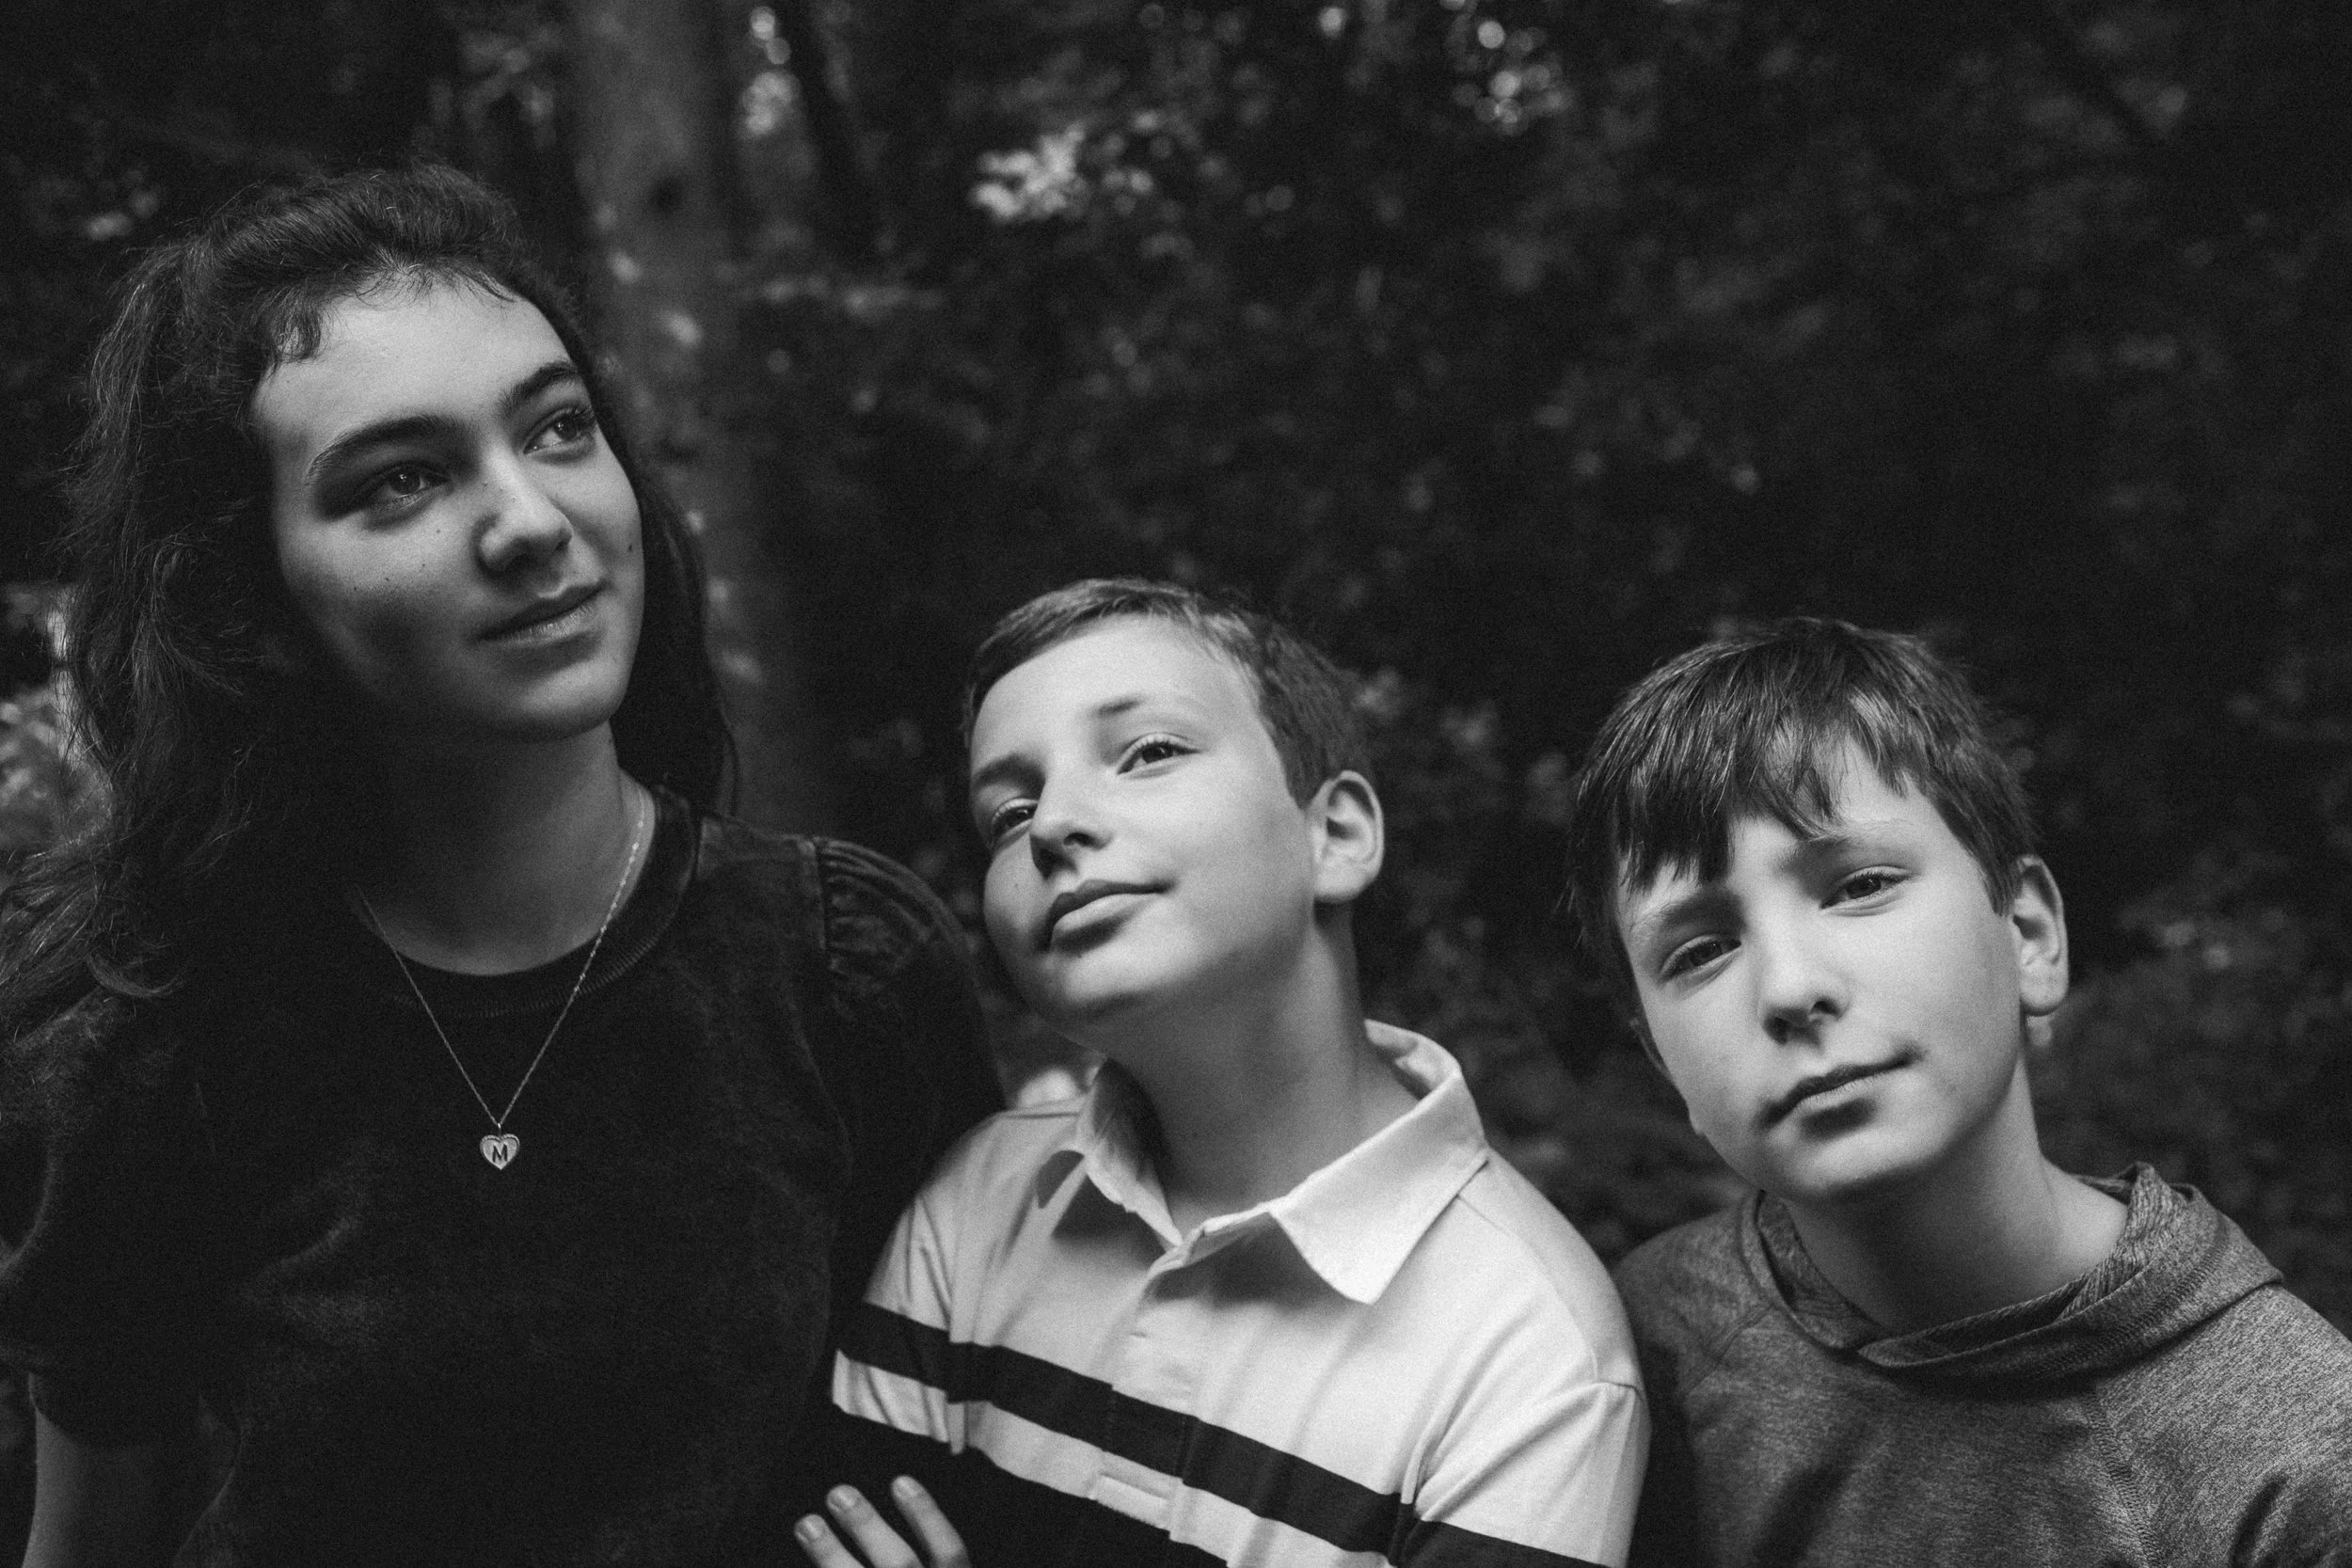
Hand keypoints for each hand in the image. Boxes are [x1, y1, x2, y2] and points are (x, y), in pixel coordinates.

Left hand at [795, 1477, 970, 1567]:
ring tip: (806, 1524)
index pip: (950, 1552)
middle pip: (901, 1566)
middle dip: (868, 1529)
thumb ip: (936, 1553)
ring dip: (831, 1556)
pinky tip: (793, 1563)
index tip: (900, 1481)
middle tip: (839, 1493)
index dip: (928, 1516)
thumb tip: (903, 1491)